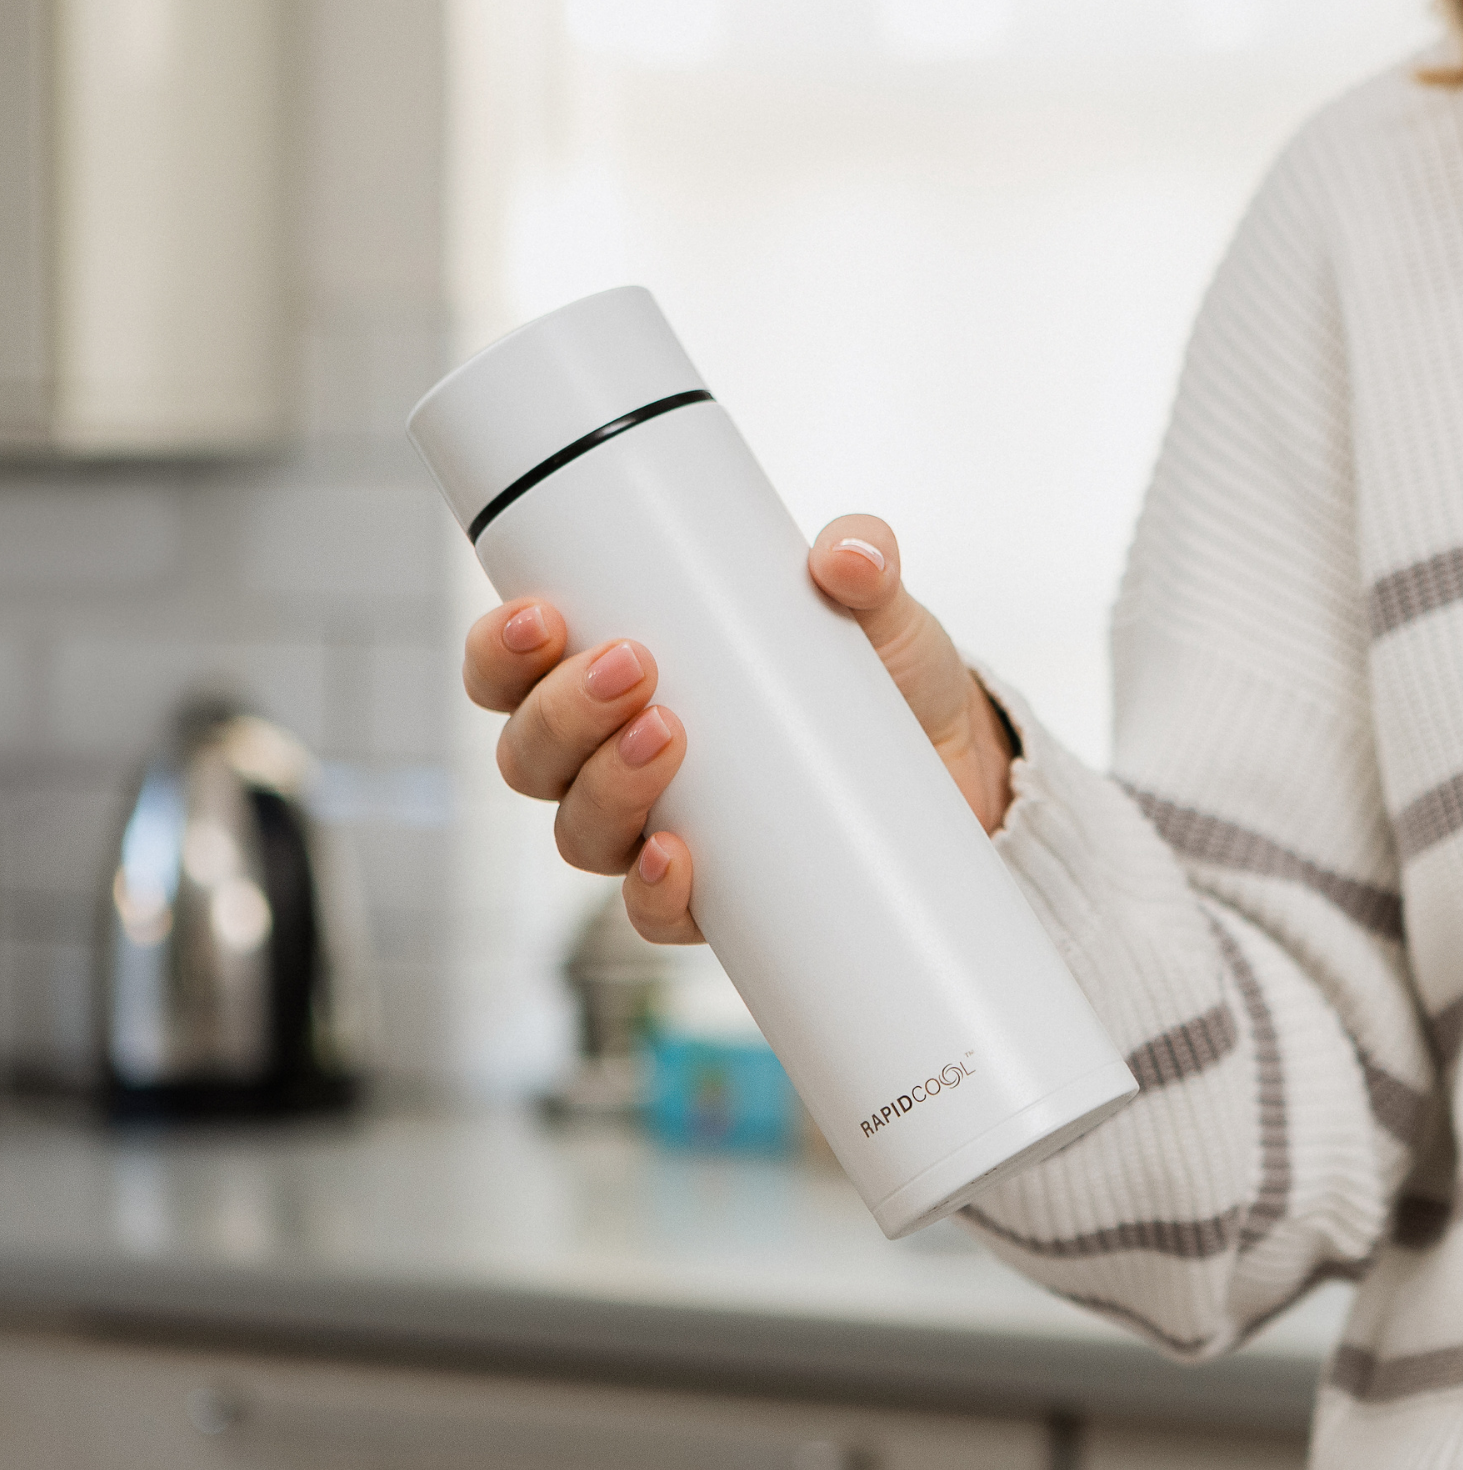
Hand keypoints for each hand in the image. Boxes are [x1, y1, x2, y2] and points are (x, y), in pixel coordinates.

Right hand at [460, 515, 1017, 944]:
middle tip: (636, 665)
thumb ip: (863, 558)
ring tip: (669, 734)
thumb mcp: (873, 603)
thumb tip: (848, 555)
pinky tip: (674, 857)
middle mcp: (614, 764)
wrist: (956, 766)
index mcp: (612, 682)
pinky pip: (653, 914)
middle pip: (531, 757)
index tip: (541, 617)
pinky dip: (652, 891)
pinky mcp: (719, 895)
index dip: (499, 654)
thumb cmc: (877, 672)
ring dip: (605, 788)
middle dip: (563, 712)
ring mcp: (660, 833)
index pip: (511, 674)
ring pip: (579, 832)